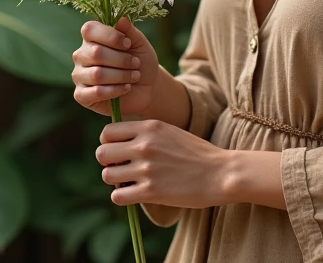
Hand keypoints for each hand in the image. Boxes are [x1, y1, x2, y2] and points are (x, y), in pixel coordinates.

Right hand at [72, 16, 159, 116]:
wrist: (146, 87)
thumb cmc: (140, 61)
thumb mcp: (139, 44)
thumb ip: (129, 31)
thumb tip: (121, 19)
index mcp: (91, 38)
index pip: (89, 30)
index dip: (111, 36)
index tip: (128, 44)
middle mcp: (81, 55)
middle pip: (96, 53)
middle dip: (121, 59)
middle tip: (136, 64)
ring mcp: (79, 75)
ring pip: (97, 74)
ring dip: (121, 76)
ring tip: (134, 76)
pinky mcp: (81, 95)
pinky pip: (95, 92)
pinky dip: (115, 90)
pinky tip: (126, 88)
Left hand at [97, 119, 229, 208]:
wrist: (221, 173)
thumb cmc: (196, 153)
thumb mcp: (169, 131)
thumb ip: (145, 134)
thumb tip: (117, 143)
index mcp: (149, 127)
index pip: (107, 132)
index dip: (109, 143)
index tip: (119, 152)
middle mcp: (144, 145)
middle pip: (101, 153)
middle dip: (108, 163)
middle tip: (122, 168)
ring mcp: (147, 169)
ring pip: (107, 176)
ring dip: (115, 181)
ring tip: (130, 182)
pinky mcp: (151, 192)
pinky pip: (117, 195)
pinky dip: (122, 196)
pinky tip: (134, 194)